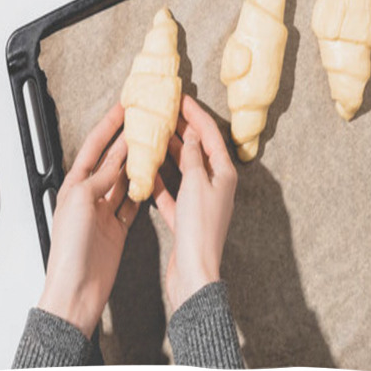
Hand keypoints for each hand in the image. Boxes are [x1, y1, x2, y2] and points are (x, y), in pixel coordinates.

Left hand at [37, 103, 137, 338]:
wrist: (76, 289)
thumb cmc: (70, 248)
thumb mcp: (82, 201)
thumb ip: (101, 177)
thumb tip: (117, 157)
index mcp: (75, 185)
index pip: (94, 147)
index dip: (108, 125)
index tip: (123, 107)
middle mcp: (90, 195)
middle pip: (111, 161)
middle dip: (127, 140)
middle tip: (145, 122)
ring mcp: (105, 212)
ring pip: (124, 180)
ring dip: (138, 163)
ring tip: (155, 144)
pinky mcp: (118, 228)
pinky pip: (133, 203)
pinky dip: (143, 190)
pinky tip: (153, 178)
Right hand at [153, 94, 237, 312]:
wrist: (194, 271)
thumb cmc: (199, 227)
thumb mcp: (196, 183)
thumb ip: (193, 156)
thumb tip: (193, 135)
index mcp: (223, 174)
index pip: (210, 135)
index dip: (196, 115)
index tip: (182, 99)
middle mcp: (214, 185)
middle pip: (199, 150)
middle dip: (183, 131)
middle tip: (165, 113)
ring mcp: (200, 202)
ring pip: (185, 170)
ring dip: (171, 153)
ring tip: (155, 135)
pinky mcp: (185, 218)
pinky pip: (172, 193)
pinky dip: (161, 181)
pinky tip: (147, 171)